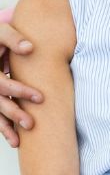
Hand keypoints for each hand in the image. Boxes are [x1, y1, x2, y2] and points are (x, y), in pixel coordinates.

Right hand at [1, 23, 42, 147]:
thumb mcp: (1, 32)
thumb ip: (13, 38)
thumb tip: (30, 48)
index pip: (2, 84)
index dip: (20, 91)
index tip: (41, 98)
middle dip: (13, 113)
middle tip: (31, 124)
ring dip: (5, 127)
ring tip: (18, 142)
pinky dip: (3, 127)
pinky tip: (14, 140)